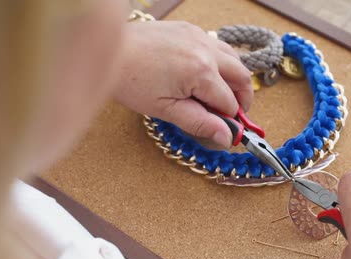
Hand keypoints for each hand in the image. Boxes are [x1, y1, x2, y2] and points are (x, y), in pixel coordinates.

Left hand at [113, 21, 252, 147]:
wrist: (108, 51)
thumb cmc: (131, 81)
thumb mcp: (166, 110)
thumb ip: (200, 123)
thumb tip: (226, 137)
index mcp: (202, 72)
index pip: (229, 102)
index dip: (231, 121)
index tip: (227, 132)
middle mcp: (206, 50)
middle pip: (241, 77)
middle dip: (242, 99)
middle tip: (233, 116)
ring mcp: (199, 36)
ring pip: (233, 58)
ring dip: (233, 78)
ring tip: (222, 96)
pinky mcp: (189, 29)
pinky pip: (216, 45)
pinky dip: (219, 61)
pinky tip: (205, 75)